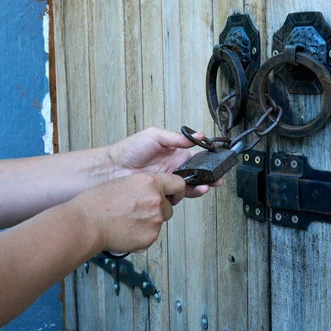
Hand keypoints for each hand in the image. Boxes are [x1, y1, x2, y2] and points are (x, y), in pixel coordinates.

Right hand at [71, 173, 184, 253]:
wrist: (87, 223)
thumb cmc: (99, 203)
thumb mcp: (126, 182)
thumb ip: (146, 187)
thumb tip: (158, 193)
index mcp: (151, 183)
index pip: (178, 184)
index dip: (175, 191)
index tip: (173, 195)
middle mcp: (157, 200)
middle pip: (169, 207)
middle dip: (158, 209)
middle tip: (138, 211)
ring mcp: (155, 220)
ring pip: (160, 221)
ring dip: (150, 222)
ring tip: (128, 221)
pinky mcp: (151, 237)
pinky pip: (152, 235)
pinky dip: (142, 234)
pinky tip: (126, 230)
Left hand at [107, 127, 221, 197]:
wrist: (113, 169)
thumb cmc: (130, 149)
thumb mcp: (155, 136)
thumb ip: (177, 138)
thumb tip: (197, 135)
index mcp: (175, 152)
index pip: (197, 156)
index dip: (209, 160)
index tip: (218, 162)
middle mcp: (175, 167)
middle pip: (198, 173)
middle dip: (210, 176)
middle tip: (218, 178)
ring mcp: (169, 181)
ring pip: (191, 185)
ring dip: (201, 185)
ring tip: (207, 186)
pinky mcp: (164, 192)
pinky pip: (180, 194)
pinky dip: (190, 194)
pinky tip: (195, 191)